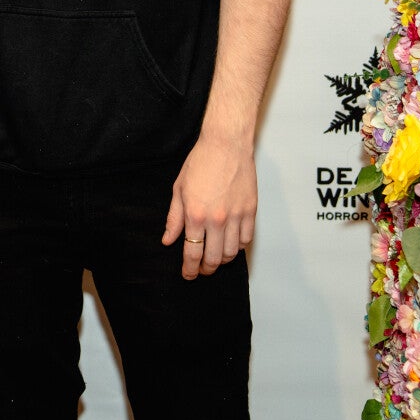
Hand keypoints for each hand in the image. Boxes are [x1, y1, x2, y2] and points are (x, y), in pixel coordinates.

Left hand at [162, 131, 256, 279]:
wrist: (226, 145)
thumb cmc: (200, 162)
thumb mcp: (179, 189)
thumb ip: (174, 218)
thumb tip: (168, 240)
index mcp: (195, 214)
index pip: (192, 253)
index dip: (189, 268)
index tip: (188, 274)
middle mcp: (217, 219)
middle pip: (213, 259)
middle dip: (206, 269)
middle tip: (202, 270)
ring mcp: (236, 216)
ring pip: (231, 253)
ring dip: (222, 260)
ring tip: (216, 258)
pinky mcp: (251, 211)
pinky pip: (246, 239)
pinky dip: (238, 247)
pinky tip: (231, 243)